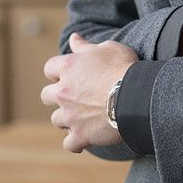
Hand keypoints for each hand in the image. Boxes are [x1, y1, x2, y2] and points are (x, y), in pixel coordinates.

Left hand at [41, 33, 138, 152]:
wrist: (136, 95)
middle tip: (73, 96)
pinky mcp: (80, 135)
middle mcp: (63, 91)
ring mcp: (70, 115)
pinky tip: (85, 138)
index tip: (69, 73)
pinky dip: (76, 142)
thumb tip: (73, 38)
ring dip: (66, 119)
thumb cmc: (123, 68)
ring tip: (81, 117)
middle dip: (57, 96)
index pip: (49, 68)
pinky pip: (69, 144)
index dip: (58, 71)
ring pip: (56, 120)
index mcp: (68, 67)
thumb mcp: (107, 48)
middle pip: (46, 96)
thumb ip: (85, 46)